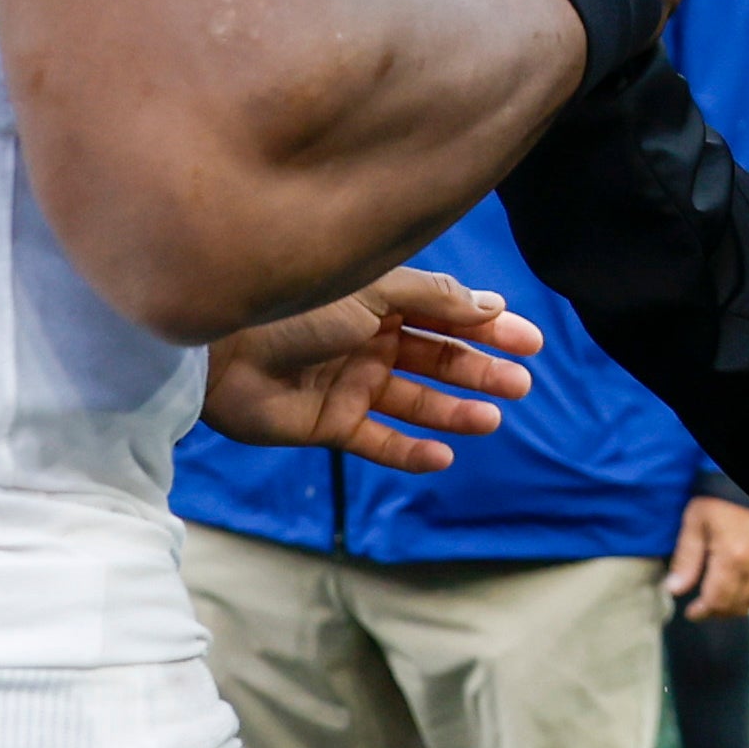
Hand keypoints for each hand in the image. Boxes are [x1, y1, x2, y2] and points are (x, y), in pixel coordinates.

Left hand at [201, 266, 543, 474]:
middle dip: (479, 370)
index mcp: (377, 300)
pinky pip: (378, 441)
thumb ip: (433, 298)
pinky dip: (410, 451)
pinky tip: (443, 456)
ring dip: (454, 411)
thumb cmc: (292, 308)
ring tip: (490, 420)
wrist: (218, 351)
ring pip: (415, 401)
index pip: (445, 314)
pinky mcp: (329, 424)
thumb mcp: (372, 291)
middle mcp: (367, 340)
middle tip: (520, 384)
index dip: (488, 328)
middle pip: (436, 358)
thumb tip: (491, 304)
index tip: (530, 343)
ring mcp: (349, 383)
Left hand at [668, 495, 748, 619]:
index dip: (703, 612)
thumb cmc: (725, 494)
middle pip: (740, 604)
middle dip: (720, 610)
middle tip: (707, 606)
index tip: (693, 612)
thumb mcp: (697, 520)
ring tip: (728, 597)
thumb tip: (675, 589)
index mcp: (733, 556)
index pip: (718, 601)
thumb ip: (686, 557)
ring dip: (743, 603)